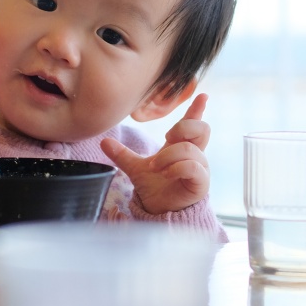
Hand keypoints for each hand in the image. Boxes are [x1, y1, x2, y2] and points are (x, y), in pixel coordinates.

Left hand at [100, 94, 210, 214]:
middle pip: (202, 129)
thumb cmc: (154, 187)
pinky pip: (193, 166)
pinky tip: (166, 173)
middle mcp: (194, 154)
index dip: (198, 109)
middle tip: (166, 138)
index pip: (192, 124)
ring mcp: (200, 168)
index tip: (202, 95)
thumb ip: (122, 154)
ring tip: (155, 167)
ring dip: (168, 156)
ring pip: (190, 149)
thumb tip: (103, 141)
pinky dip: (176, 167)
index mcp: (180, 146)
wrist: (158, 210)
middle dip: (183, 127)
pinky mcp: (201, 182)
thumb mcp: (135, 168)